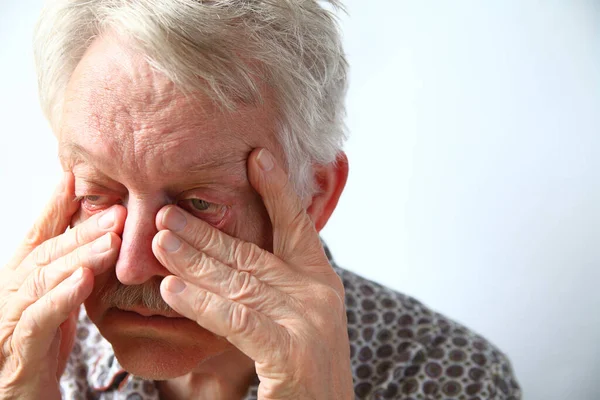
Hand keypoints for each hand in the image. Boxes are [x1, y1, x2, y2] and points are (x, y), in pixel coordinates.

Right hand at [0, 173, 124, 399]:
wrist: (20, 399)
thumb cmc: (42, 348)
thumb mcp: (57, 303)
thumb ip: (71, 270)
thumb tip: (101, 236)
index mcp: (21, 280)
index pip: (37, 237)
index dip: (54, 207)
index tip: (74, 178)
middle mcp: (10, 295)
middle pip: (47, 254)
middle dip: (83, 231)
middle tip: (120, 212)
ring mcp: (9, 323)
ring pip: (42, 281)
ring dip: (79, 258)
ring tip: (111, 242)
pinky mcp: (18, 354)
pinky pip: (37, 321)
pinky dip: (60, 298)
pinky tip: (83, 280)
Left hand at [153, 149, 352, 399]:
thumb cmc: (305, 377)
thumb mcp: (293, 321)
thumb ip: (268, 290)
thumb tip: (225, 262)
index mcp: (320, 284)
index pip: (296, 228)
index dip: (277, 191)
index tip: (257, 157)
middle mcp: (318, 296)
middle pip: (252, 256)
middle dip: (206, 233)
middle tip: (165, 212)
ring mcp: (309, 322)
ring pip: (239, 283)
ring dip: (194, 261)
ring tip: (157, 241)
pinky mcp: (293, 353)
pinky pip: (238, 321)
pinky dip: (203, 305)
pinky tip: (171, 291)